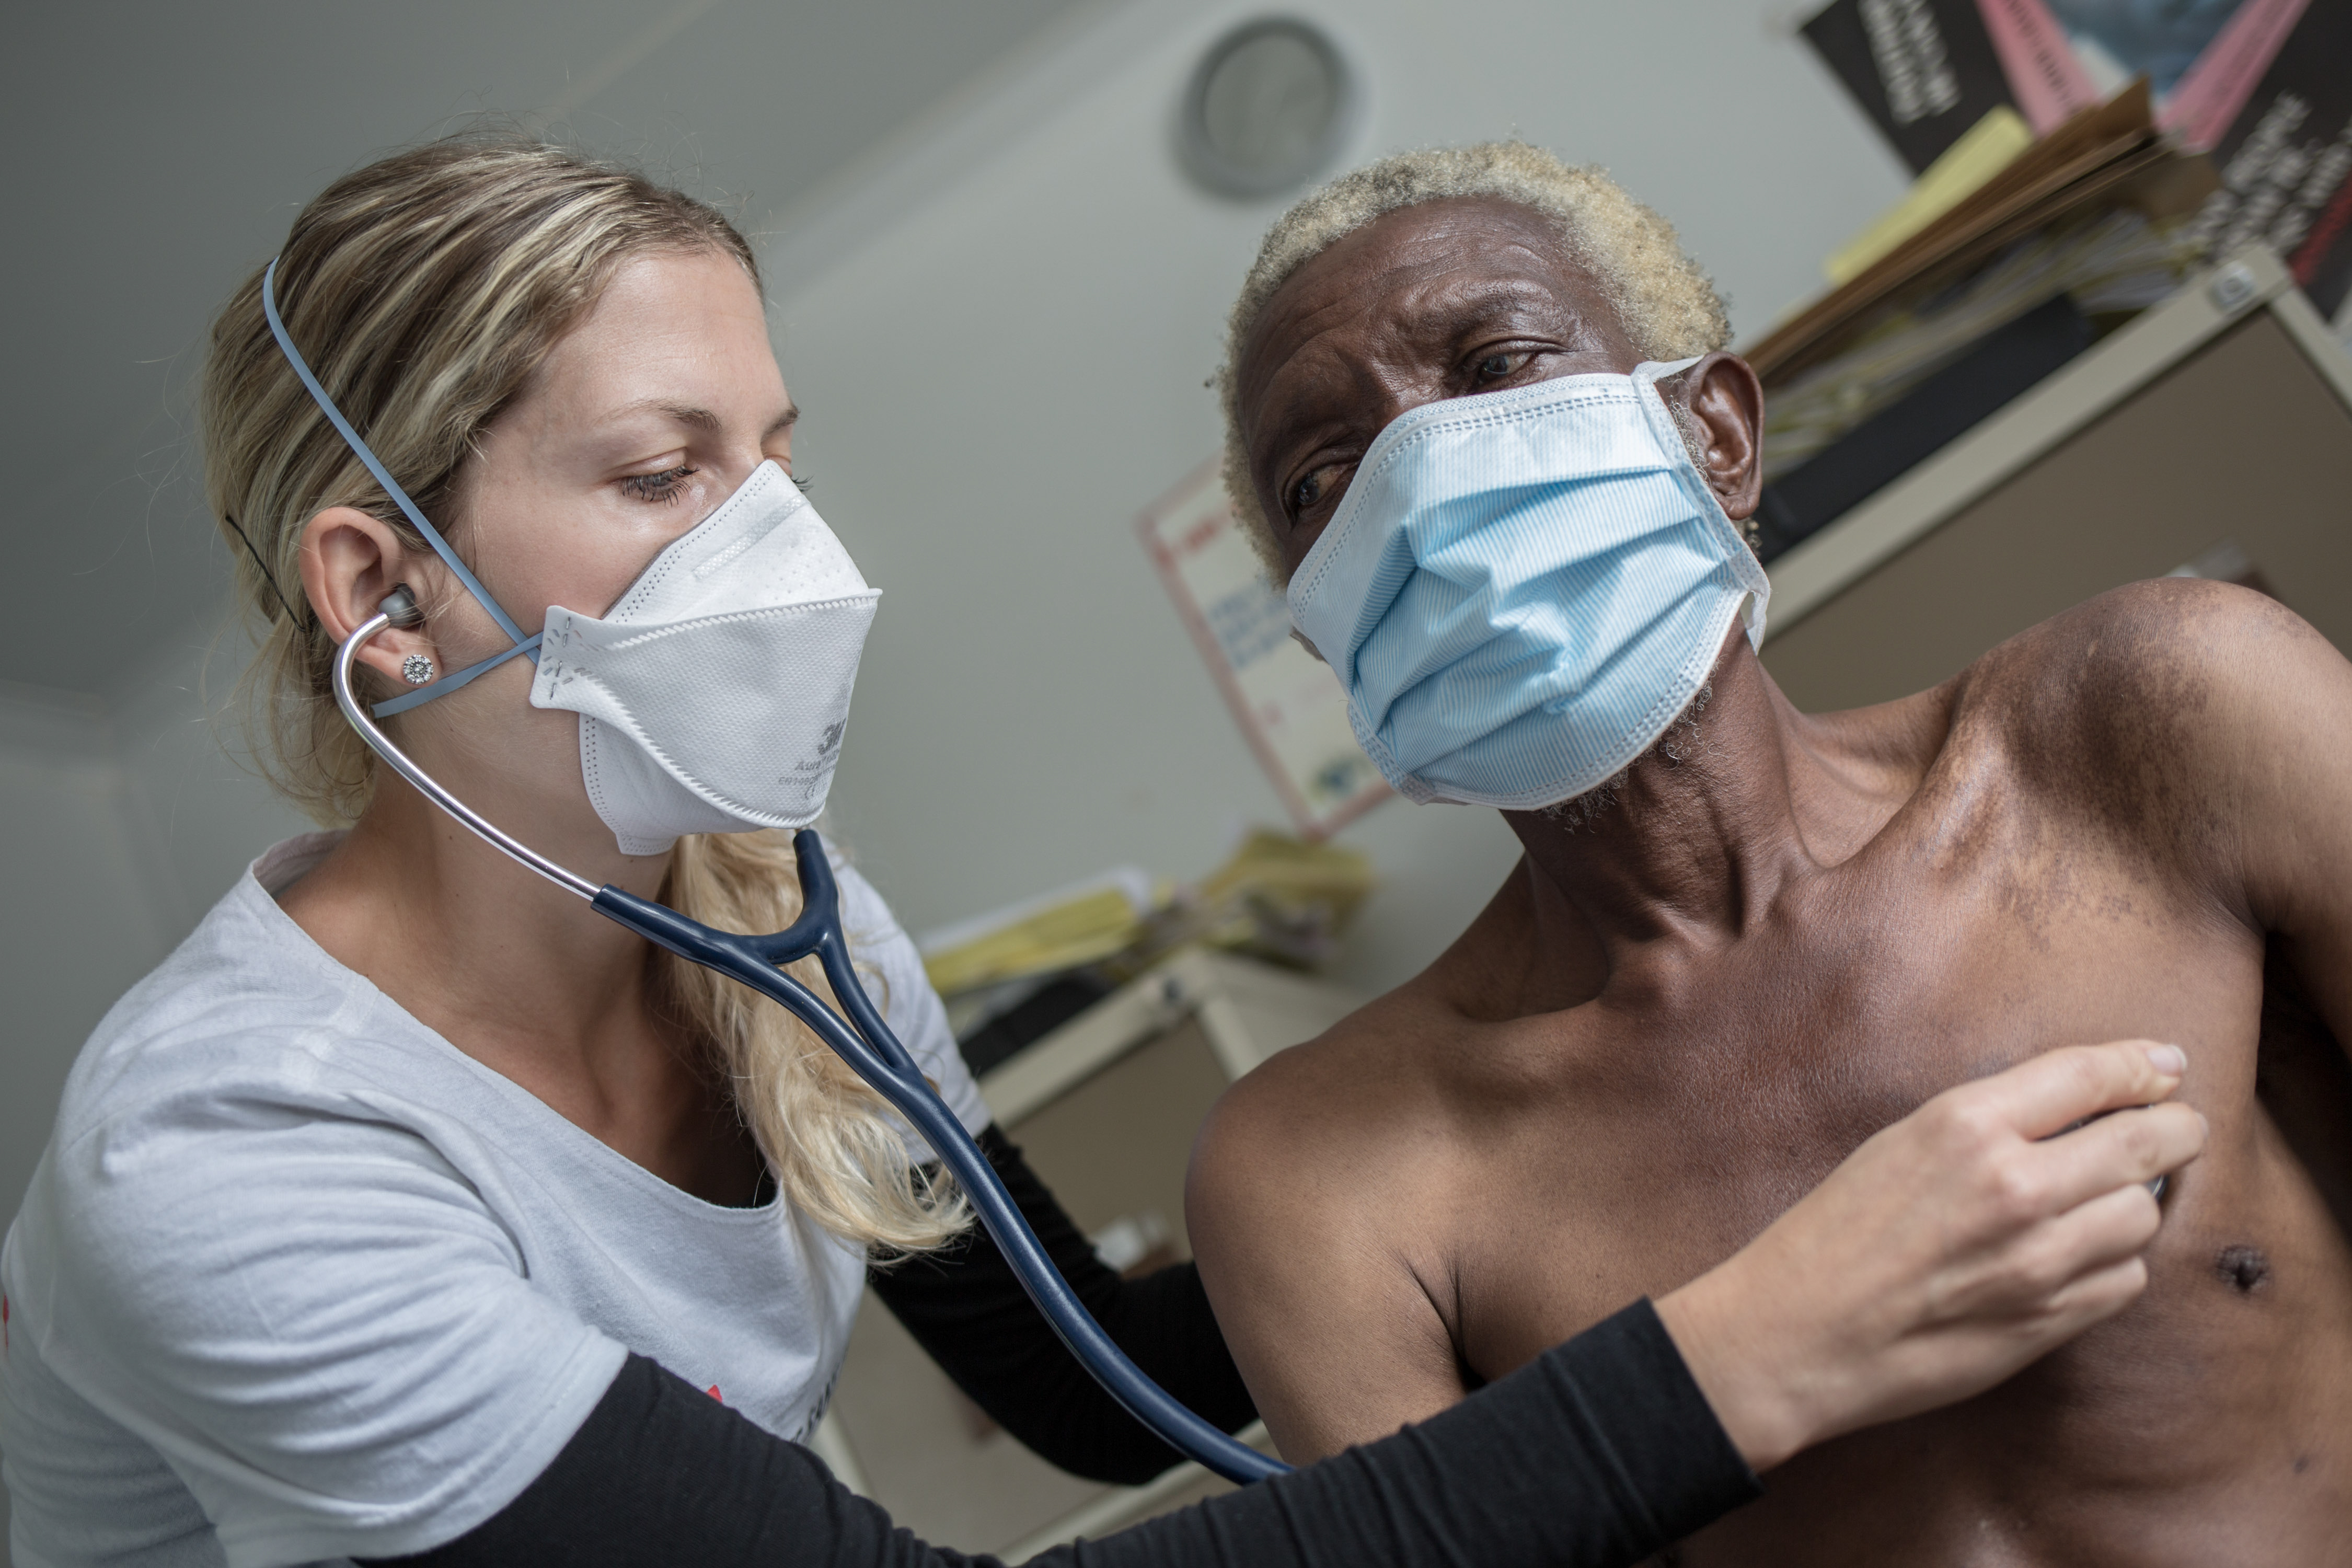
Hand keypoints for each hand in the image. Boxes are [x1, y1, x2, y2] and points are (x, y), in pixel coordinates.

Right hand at [1654, 1039, 2205, 1471]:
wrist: (1798, 1331)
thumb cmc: (1835, 1233)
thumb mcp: (1900, 1144)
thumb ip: (1989, 1124)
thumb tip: (2083, 1111)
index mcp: (1964, 1125)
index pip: (2089, 1075)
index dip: (2141, 1065)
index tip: (2166, 1065)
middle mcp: (2014, 1185)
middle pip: (2146, 1142)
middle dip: (2176, 1128)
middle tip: (2178, 1127)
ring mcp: (2039, 1259)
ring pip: (2143, 1214)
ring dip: (2134, 1202)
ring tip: (2104, 1200)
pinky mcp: (2050, 1320)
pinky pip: (2125, 1280)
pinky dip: (2114, 1263)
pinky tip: (2077, 1256)